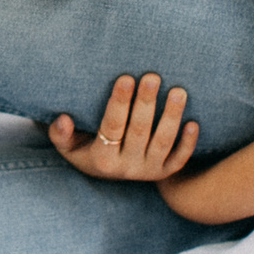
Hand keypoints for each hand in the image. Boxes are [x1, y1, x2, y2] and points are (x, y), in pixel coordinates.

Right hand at [49, 73, 197, 181]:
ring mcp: (148, 171)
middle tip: (153, 76)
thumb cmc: (86, 149)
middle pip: (140, 131)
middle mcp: (127, 167)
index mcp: (102, 159)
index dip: (119, 103)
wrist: (108, 177)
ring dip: (172, 117)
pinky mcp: (164, 172)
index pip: (112, 127)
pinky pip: (179, 160)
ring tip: (179, 91)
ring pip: (163, 143)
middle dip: (147, 103)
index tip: (125, 78)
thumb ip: (60, 133)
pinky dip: (188, 143)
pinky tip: (194, 122)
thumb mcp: (67, 146)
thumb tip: (63, 119)